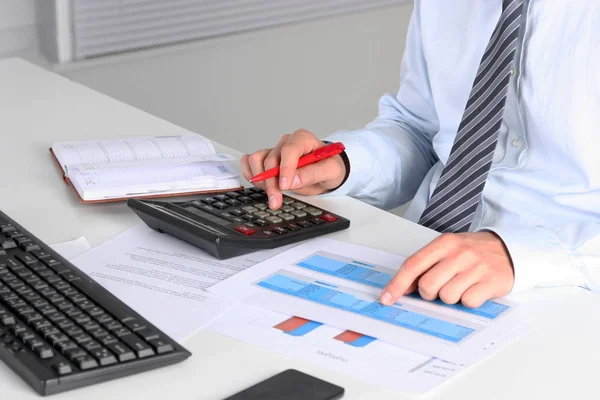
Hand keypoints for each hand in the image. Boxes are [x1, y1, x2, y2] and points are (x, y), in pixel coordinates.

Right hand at [241, 129, 346, 208]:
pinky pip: (250, 162)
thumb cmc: (329, 167)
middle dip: (272, 183)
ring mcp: (275, 150)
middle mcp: (286, 142)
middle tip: (276, 201)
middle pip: (270, 159)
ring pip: (256, 160)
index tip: (285, 186)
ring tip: (272, 194)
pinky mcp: (266, 159)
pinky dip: (251, 174)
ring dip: (260, 180)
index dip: (285, 169)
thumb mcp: (330, 171)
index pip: (289, 150)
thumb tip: (292, 181)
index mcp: (303, 139)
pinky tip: (261, 186)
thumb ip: (312, 174)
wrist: (325, 171)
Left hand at [380, 232, 513, 307]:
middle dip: (429, 293)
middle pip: (428, 285)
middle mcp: (459, 253)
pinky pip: (468, 302)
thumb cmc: (472, 252)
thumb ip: (425, 265)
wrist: (509, 250)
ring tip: (461, 285)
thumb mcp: (448, 250)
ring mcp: (476, 267)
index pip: (413, 265)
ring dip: (451, 297)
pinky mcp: (491, 282)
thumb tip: (402, 289)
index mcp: (444, 243)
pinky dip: (468, 300)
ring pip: (447, 297)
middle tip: (441, 287)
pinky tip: (474, 289)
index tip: (386, 298)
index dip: (397, 284)